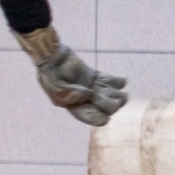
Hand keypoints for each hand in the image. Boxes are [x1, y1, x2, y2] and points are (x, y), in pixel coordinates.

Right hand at [14, 26, 128, 126]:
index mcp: (73, 105)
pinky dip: (119, 82)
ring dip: (118, 96)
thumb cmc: (50, 73)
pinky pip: (109, 81)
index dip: (98, 119)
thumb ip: (70, 94)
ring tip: (124, 95)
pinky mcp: (94, 76)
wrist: (50, 56)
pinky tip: (124, 81)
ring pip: (108, 95)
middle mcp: (84, 98)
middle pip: (102, 107)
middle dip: (112, 106)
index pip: (88, 115)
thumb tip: (89, 94)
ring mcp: (90, 87)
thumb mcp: (55, 87)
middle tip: (119, 100)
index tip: (106, 118)